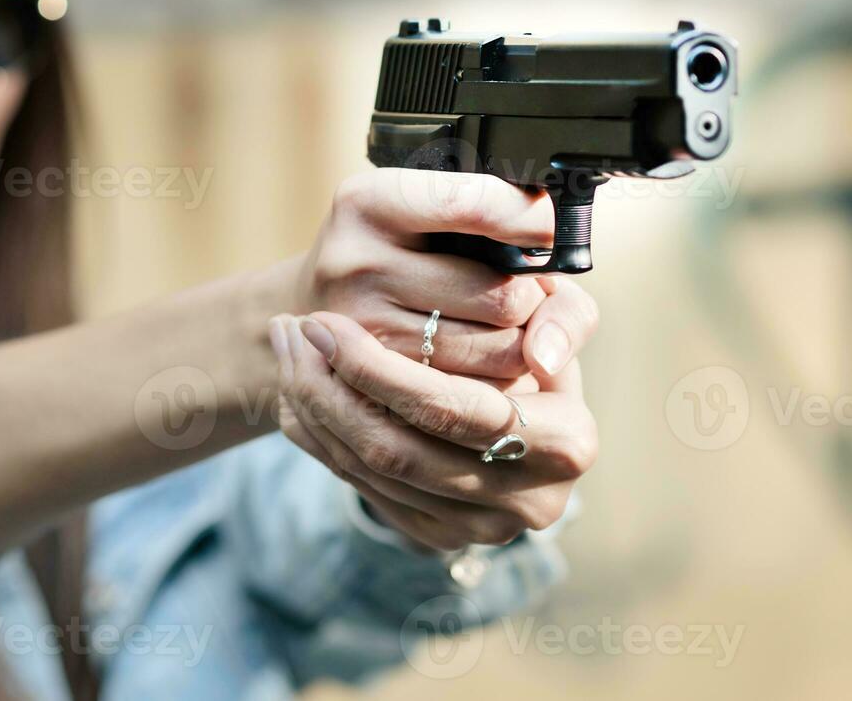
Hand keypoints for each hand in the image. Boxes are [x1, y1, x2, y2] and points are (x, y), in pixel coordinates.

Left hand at [269, 301, 597, 550]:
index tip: (323, 322)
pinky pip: (358, 488)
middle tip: (291, 329)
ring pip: (369, 471)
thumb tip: (538, 356)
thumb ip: (562, 317)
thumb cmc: (531, 337)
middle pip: (396, 448)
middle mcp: (527, 501)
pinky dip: (315, 437)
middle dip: (326, 385)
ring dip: (311, 405)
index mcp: (564, 444)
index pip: (450, 410)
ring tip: (287, 347)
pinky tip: (295, 389)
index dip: (375, 368)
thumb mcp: (557, 314)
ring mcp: (479, 529)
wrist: (524, 399)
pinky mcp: (438, 537)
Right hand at [297, 167, 591, 381]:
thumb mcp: (438, 225)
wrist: (312, 310)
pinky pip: (473, 394)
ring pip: (496, 353)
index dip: (530, 221)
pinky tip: (476, 363)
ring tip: (499, 328)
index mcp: (369, 201)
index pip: (474, 204)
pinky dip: (494, 383)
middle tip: (521, 292)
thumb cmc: (397, 259)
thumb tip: (549, 353)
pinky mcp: (371, 385)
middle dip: (531, 300)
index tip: (545, 230)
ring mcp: (358, 328)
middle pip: (502, 296)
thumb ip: (524, 253)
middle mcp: (355, 262)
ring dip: (519, 347)